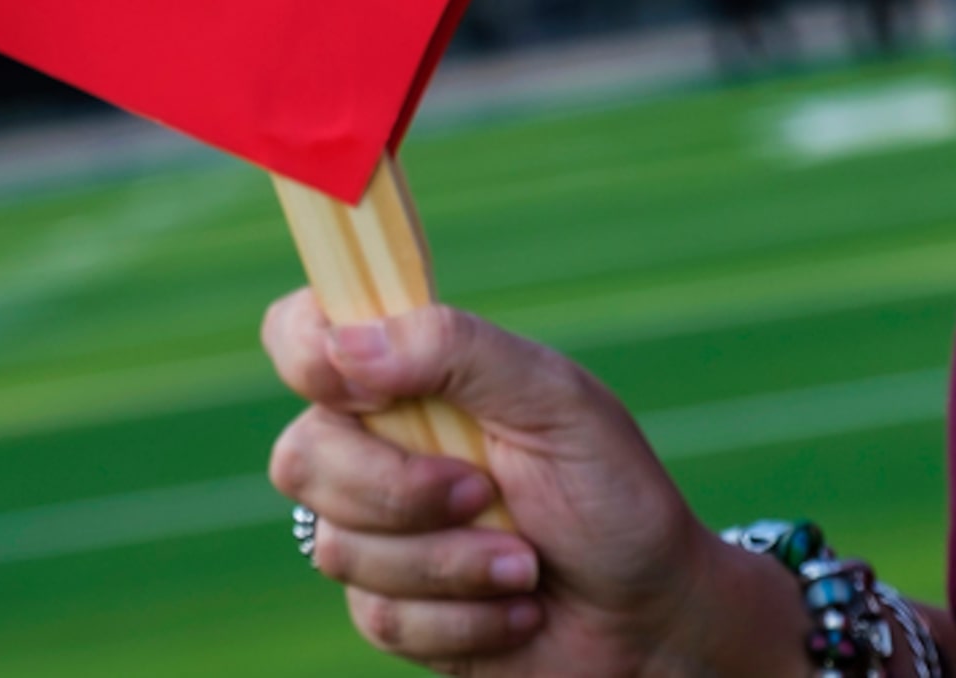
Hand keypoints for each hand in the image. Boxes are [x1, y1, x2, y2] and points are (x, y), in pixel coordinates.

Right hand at [264, 294, 807, 677]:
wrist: (654, 617)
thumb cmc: (612, 493)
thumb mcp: (554, 399)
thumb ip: (454, 351)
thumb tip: (344, 345)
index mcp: (410, 378)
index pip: (301, 336)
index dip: (304, 354)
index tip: (356, 385)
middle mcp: (378, 448)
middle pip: (303, 456)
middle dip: (399, 490)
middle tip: (484, 493)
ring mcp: (378, 533)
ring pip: (339, 546)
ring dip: (450, 563)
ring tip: (526, 563)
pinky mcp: (391, 610)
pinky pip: (377, 616)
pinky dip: (463, 620)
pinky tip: (517, 610)